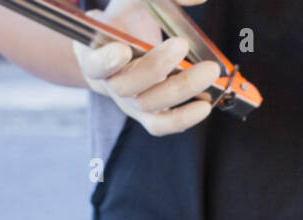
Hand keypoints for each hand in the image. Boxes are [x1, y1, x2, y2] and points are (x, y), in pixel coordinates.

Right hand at [73, 0, 219, 136]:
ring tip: (208, 71)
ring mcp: (129, 103)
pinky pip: (162, 125)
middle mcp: (110, 83)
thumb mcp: (133, 2)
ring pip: (150, 106)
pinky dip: (184, 119)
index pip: (94, 64)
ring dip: (181, 89)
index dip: (107, 61)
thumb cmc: (125, 22)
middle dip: (157, 66)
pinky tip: (205, 105)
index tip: (124, 48)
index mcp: (94, 54)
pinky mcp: (147, 115)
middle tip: (182, 44)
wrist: (122, 49)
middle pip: (127, 86)